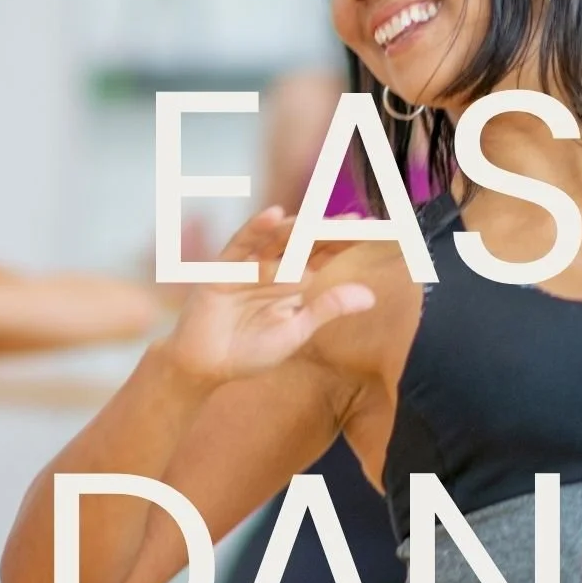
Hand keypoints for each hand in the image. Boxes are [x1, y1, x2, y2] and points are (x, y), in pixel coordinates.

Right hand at [163, 207, 375, 384]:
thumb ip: (328, 309)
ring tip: (324, 220)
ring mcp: (248, 265)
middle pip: (305, 241)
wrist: (207, 366)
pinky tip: (273, 215)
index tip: (374, 228)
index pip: (324, 253)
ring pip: (276, 239)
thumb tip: (371, 296)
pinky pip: (240, 245)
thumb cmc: (250, 350)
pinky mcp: (222, 270)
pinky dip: (254, 229)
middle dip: (330, 230)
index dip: (346, 240)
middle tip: (357, 220)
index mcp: (294, 280)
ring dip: (300, 228)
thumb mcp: (297, 330)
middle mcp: (274, 266)